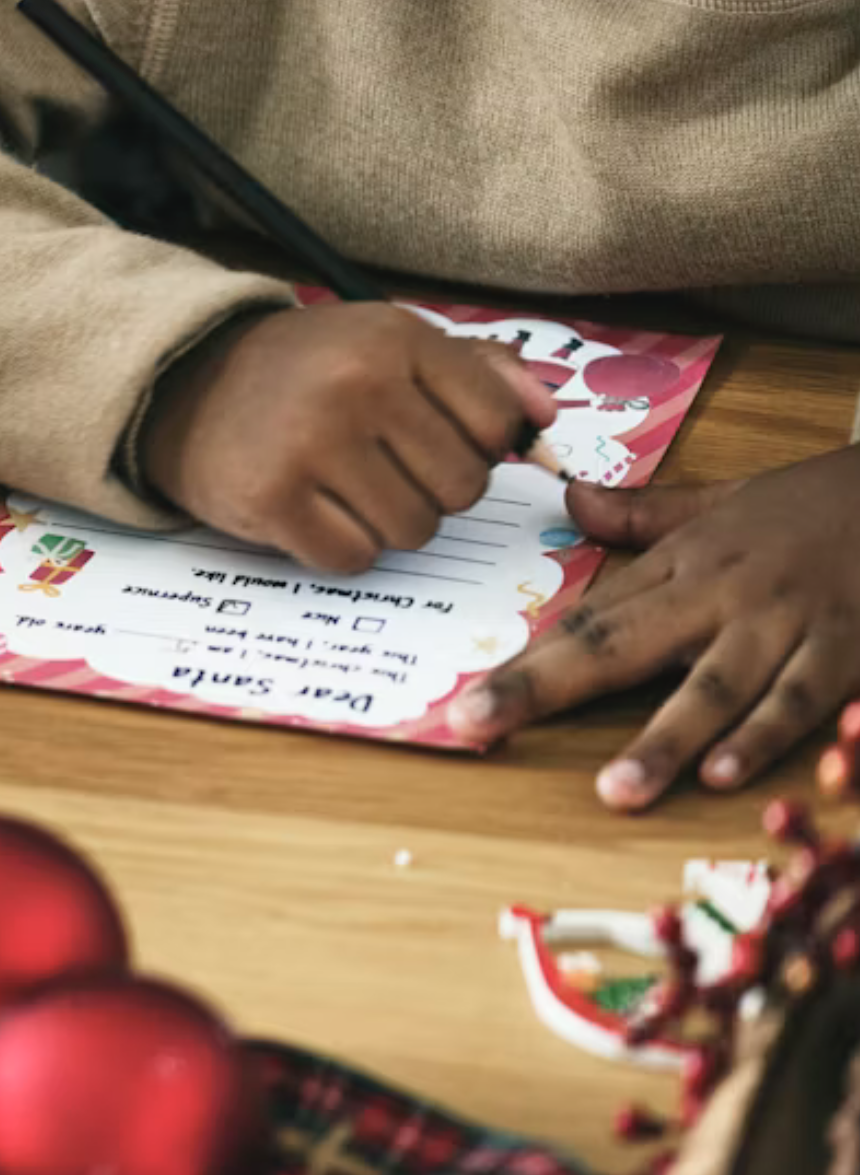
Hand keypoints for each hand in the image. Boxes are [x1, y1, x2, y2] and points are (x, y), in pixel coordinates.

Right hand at [141, 303, 555, 571]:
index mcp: (395, 338)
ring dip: (388, 526)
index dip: (474, 448)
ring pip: (413, 531)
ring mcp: (312, 443)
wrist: (186, 386)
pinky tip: (312, 513)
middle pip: (462, 489)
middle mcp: (358, 385)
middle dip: (433, 493)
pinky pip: (353, 559)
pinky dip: (340, 549)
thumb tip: (545, 420)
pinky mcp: (272, 499)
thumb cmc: (303, 372)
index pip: (494, 425)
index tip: (429, 441)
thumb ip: (474, 374)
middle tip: (383, 471)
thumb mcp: (384, 344)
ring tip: (345, 491)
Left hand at [448, 452, 859, 810]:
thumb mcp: (722, 499)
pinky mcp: (846, 649)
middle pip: (619, 645)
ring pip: (713, 687)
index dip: (524, 664)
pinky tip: (725, 776)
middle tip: (481, 725)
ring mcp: (782, 624)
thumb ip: (645, 514)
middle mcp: (718, 595)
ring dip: (663, 739)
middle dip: (545, 688)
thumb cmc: (814, 505)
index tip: (466, 704)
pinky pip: (800, 699)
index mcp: (681, 566)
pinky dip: (765, 737)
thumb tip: (570, 501)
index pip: (586, 621)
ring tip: (616, 789)